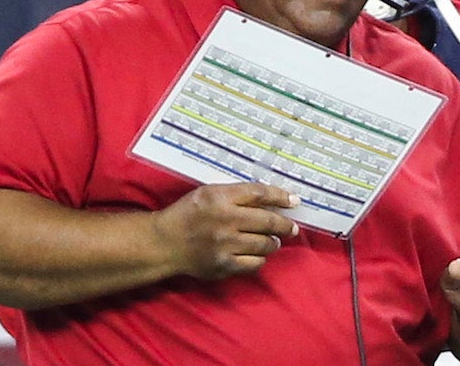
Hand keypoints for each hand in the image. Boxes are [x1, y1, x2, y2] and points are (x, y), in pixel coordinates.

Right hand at [153, 182, 299, 279]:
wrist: (165, 243)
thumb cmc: (189, 214)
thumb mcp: (209, 193)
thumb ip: (237, 194)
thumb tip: (272, 199)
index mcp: (220, 197)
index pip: (260, 194)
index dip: (281, 196)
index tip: (294, 201)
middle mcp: (225, 220)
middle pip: (268, 221)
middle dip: (285, 225)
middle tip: (292, 228)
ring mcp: (225, 245)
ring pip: (265, 244)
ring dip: (273, 242)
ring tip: (272, 240)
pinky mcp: (224, 265)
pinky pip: (255, 263)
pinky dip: (259, 258)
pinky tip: (255, 253)